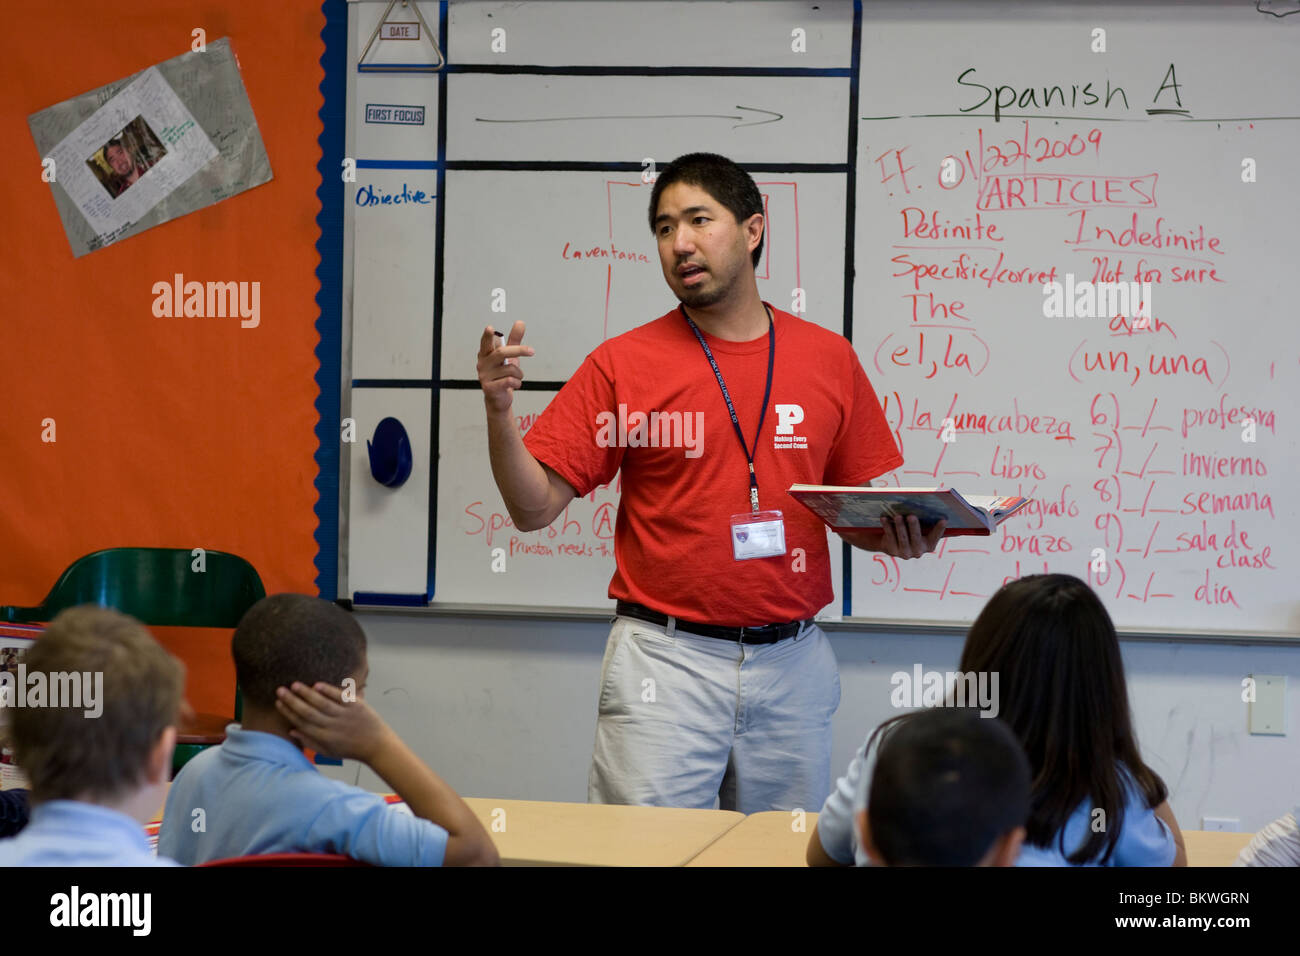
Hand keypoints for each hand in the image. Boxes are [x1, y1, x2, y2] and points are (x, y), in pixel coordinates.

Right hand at [274, 681, 394, 764]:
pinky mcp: (356, 706)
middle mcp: (332, 726)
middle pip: (308, 712)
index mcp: (324, 737)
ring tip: (294, 685)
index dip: (288, 712)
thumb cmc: (350, 749)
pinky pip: (340, 697)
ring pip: (321, 703)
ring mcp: (344, 715)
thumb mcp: (328, 751)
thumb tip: (291, 730)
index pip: (301, 723)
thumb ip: (309, 742)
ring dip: (306, 693)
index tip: (278, 703)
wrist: (376, 746)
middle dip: (292, 701)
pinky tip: (317, 684)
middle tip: (280, 690)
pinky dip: (328, 691)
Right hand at [477, 321, 534, 414]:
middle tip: (532, 351)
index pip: (485, 342)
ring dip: (519, 374)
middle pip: (501, 352)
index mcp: (485, 354)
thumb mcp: (510, 357)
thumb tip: (520, 323)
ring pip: (510, 369)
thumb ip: (514, 340)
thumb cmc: (503, 375)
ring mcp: (484, 376)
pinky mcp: (489, 388)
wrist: (499, 399)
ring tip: (516, 378)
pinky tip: (515, 385)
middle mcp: (482, 364)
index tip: (490, 328)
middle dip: (519, 351)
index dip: (488, 336)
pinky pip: (510, 381)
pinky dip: (517, 383)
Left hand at [879, 515, 946, 558]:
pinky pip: (890, 537)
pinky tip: (884, 518)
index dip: (939, 529)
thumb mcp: (920, 527)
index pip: (935, 537)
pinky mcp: (892, 550)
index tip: (944, 519)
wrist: (893, 544)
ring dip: (900, 526)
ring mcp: (905, 553)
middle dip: (914, 526)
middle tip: (911, 516)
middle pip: (916, 538)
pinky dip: (887, 526)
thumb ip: (926, 520)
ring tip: (898, 516)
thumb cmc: (911, 531)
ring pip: (902, 538)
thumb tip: (928, 504)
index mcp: (929, 545)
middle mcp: (918, 552)